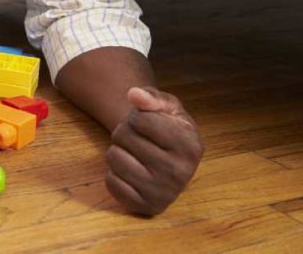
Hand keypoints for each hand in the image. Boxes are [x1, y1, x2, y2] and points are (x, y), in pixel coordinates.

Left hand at [106, 86, 203, 215]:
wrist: (169, 159)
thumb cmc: (168, 127)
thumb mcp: (167, 106)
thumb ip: (151, 96)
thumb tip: (134, 94)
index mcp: (191, 145)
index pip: (139, 120)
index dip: (135, 116)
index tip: (146, 123)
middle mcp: (181, 173)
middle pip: (123, 136)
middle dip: (125, 132)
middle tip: (139, 139)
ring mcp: (164, 193)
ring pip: (113, 158)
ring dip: (118, 151)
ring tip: (134, 153)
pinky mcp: (146, 207)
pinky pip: (111, 183)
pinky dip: (115, 174)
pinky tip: (132, 172)